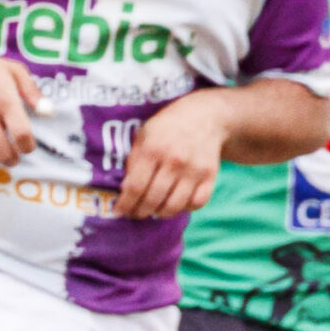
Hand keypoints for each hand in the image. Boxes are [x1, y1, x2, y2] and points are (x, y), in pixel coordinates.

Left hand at [117, 91, 229, 218]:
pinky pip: (196, 203)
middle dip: (140, 212)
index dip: (125, 204)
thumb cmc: (167, 127)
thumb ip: (133, 161)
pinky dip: (185, 208)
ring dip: (160, 213)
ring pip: (174, 206)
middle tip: (135, 214)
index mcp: (153, 149)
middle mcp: (175, 161)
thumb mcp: (143, 135)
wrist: (204, 116)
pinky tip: (176, 203)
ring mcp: (194, 169)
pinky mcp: (210, 175)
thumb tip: (124, 190)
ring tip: (154, 210)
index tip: (119, 212)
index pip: (135, 187)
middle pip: (153, 199)